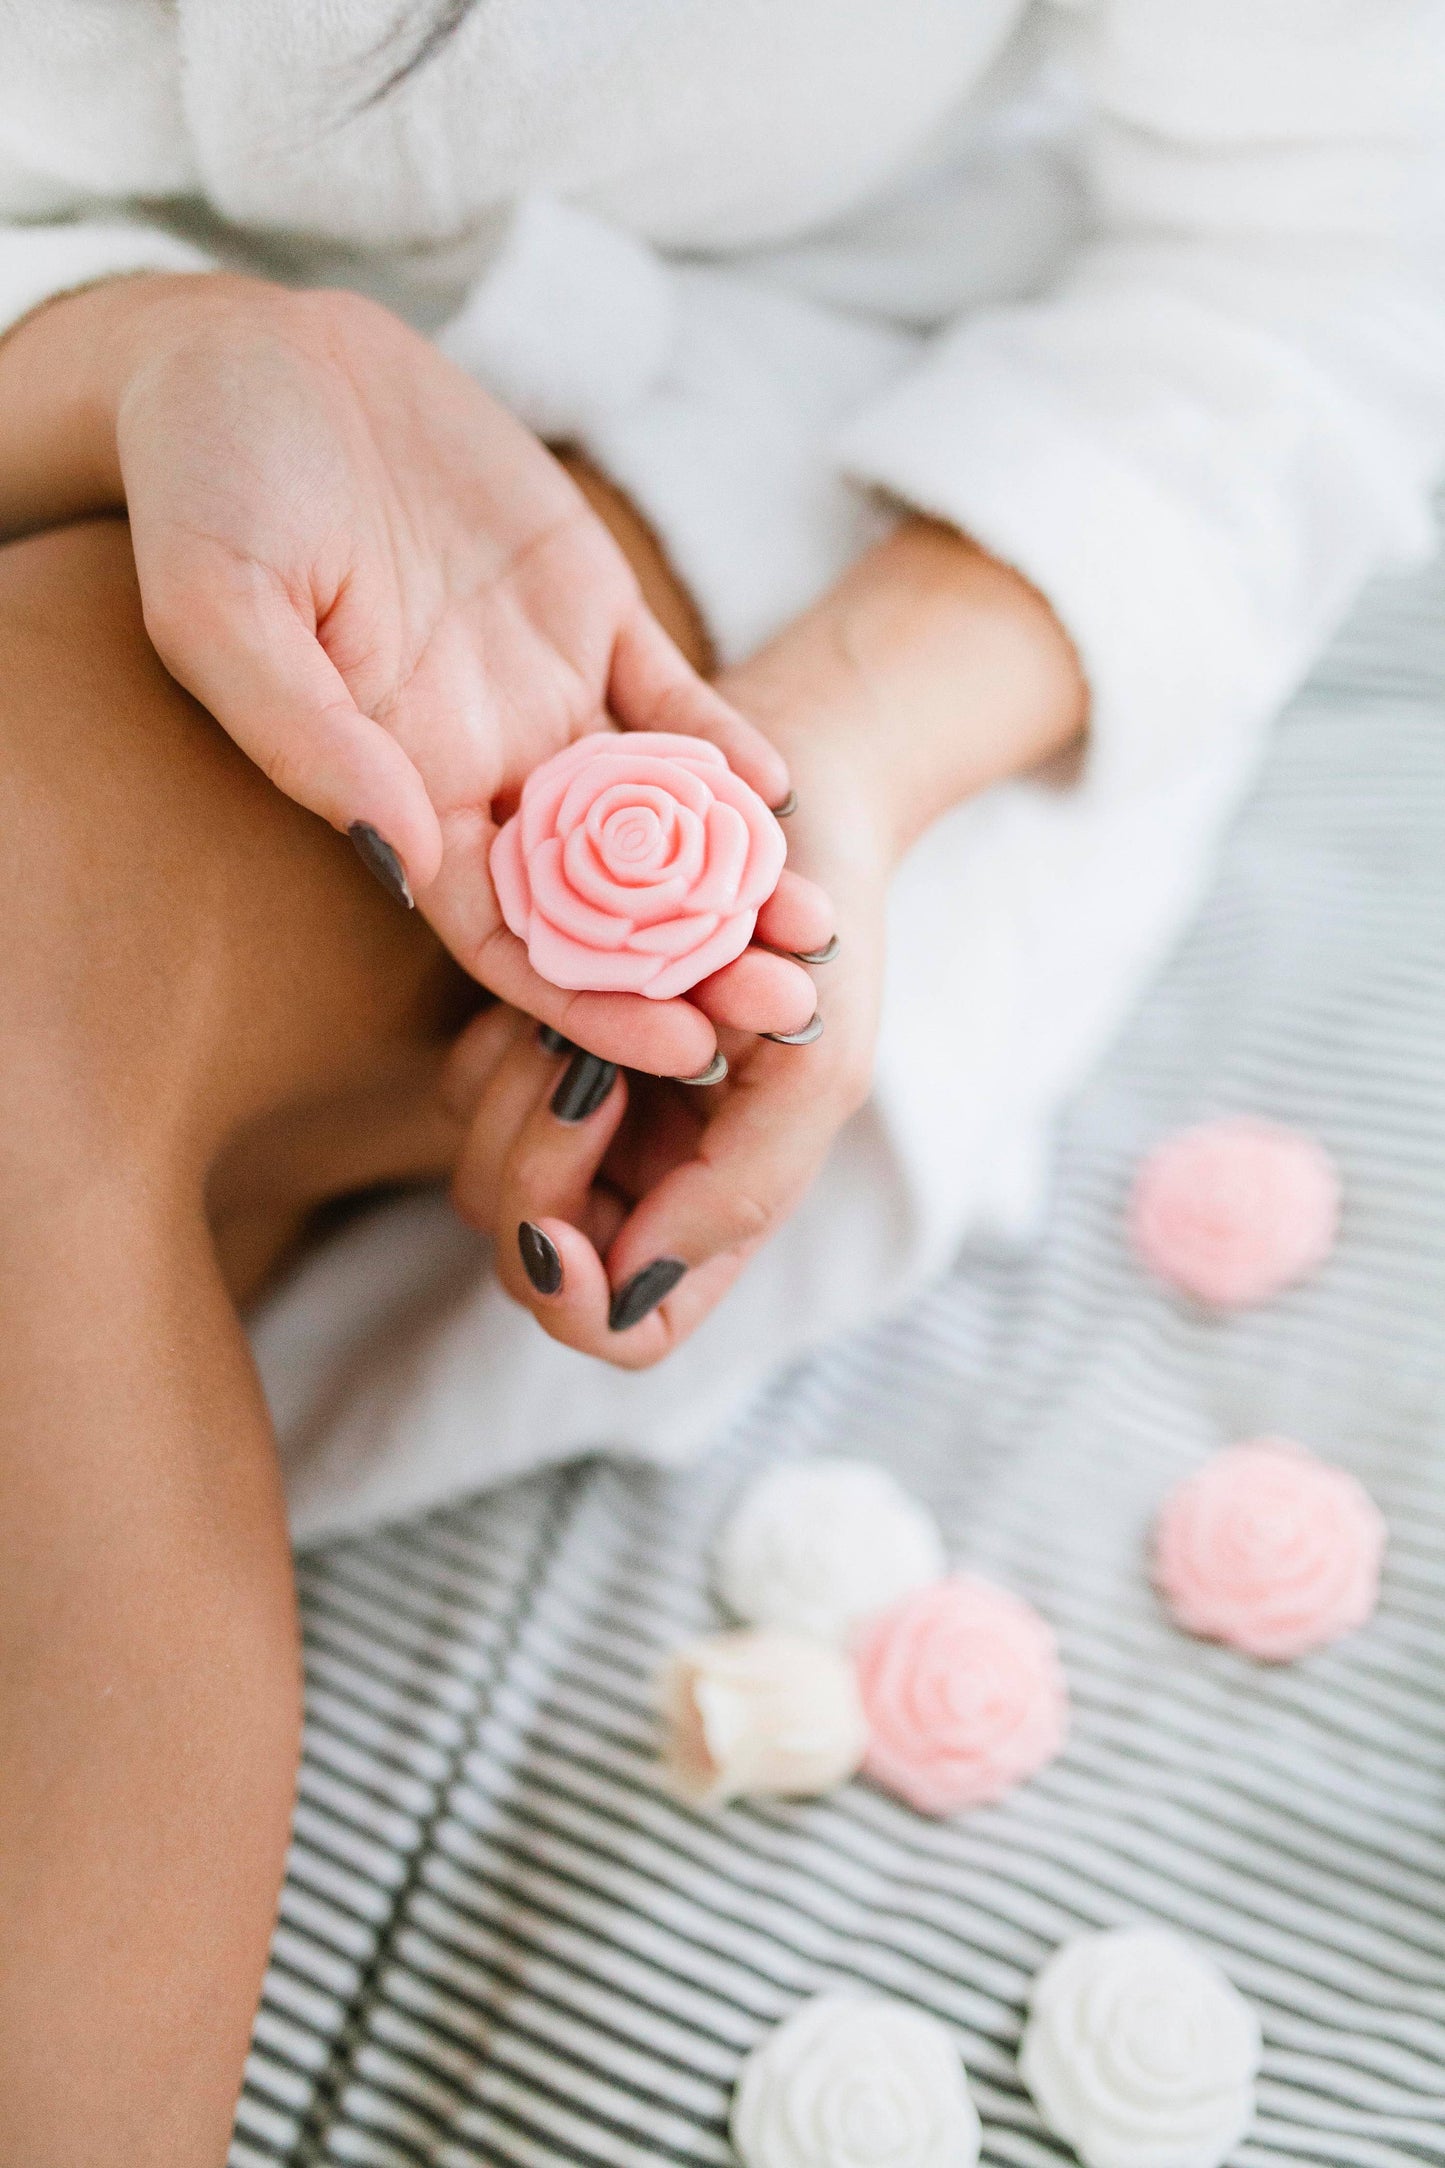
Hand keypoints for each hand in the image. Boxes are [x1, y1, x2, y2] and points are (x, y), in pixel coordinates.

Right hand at [0, 273, 810, 1076]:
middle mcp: (480, 762)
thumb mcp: (220, 604)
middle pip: (605, 902)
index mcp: (395, 787)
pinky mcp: (588, 607)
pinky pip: (672, 696)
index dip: (589, 1005)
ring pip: (658, 816)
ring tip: (814, 923)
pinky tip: (779, 787)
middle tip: (788, 1005)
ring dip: (736, 876)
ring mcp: (542, 687)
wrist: (253, 355)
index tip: (680, 1050)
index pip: (505, 938)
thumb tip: (406, 855)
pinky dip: (725, 745)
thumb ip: (306, 735)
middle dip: (695, 964)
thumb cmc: (205, 481)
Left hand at [441, 518, 1086, 1363]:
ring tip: (581, 1016)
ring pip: (479, 1180)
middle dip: (537, 1169)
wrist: (784, 800)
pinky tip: (557, 990)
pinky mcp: (528, 1047)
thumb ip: (741, 1187)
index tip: (563, 1226)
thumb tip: (631, 1285)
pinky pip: (459, 1090)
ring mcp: (581, 1122)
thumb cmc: (819, 933)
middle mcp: (641, 1183)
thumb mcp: (816, 1060)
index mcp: (716, 1207)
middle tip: (582, 1069)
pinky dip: (493, 1047)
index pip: (624, 1328)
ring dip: (516, 1098)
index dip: (581, 1300)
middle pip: (531, 1257)